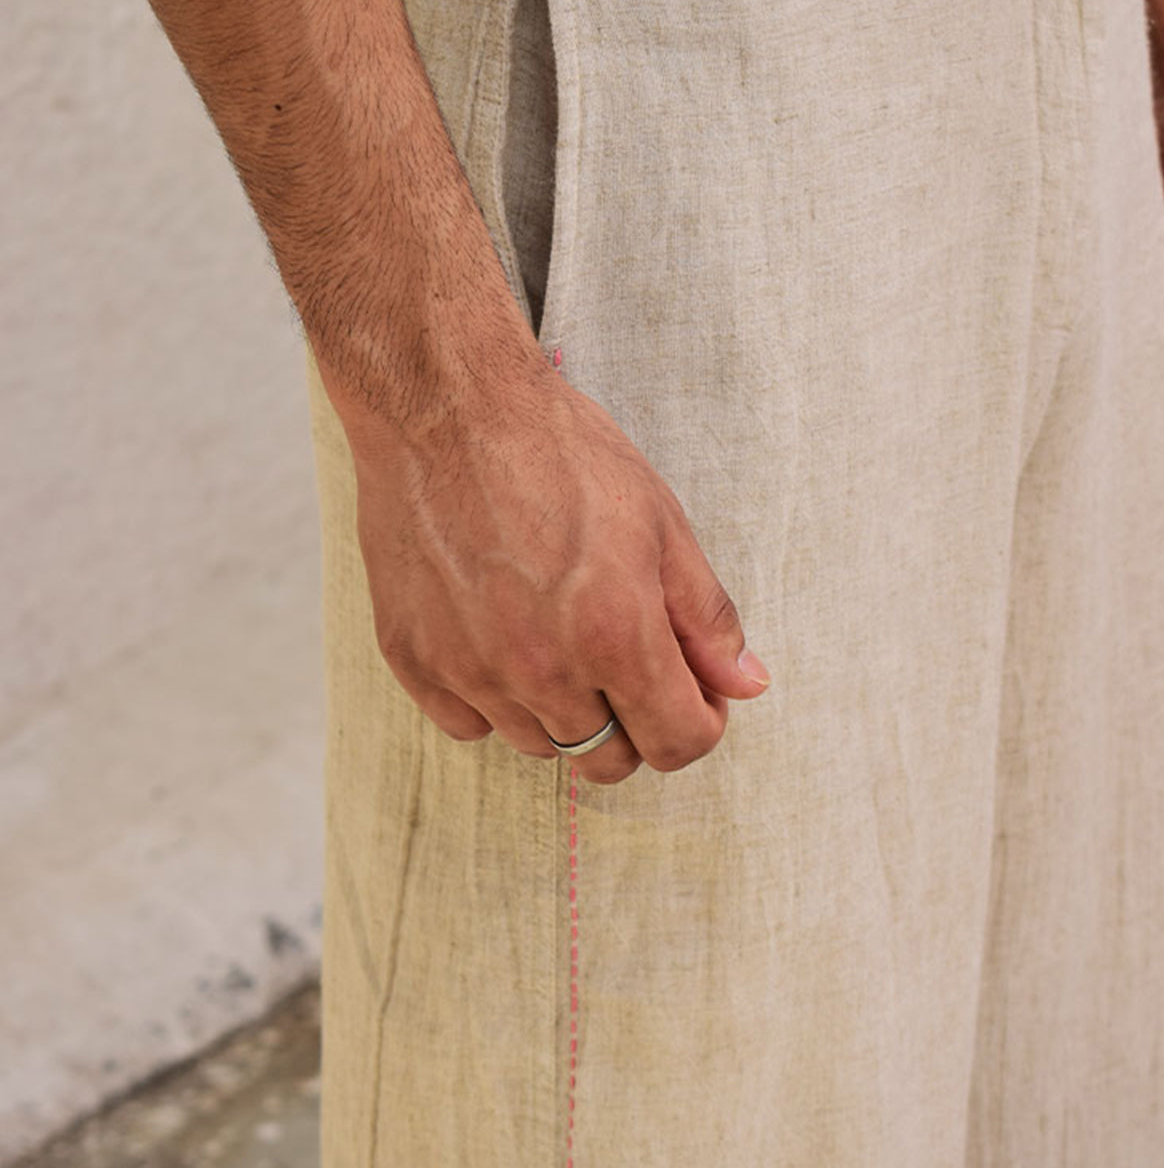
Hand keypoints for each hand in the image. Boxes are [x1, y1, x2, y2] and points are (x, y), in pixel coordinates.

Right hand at [339, 362, 771, 785]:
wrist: (446, 407)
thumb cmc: (557, 452)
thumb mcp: (660, 521)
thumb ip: (706, 617)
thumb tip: (745, 685)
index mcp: (616, 635)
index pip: (675, 744)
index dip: (697, 723)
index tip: (690, 693)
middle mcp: (541, 668)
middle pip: (606, 760)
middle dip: (632, 723)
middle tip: (624, 659)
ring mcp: (470, 670)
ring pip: (538, 745)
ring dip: (561, 708)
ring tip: (556, 631)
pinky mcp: (413, 659)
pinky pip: (468, 724)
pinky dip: (492, 698)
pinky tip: (499, 635)